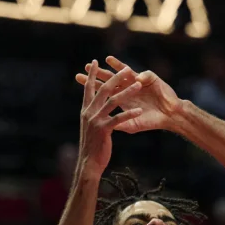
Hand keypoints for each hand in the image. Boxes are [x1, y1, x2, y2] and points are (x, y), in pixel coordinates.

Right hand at [74, 61, 144, 176]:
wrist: (88, 162)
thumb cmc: (91, 145)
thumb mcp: (89, 127)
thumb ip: (91, 115)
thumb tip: (92, 107)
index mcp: (86, 110)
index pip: (88, 88)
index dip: (91, 75)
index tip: (93, 62)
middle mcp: (89, 112)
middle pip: (103, 90)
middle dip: (115, 78)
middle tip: (125, 68)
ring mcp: (96, 120)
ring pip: (113, 101)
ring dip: (127, 91)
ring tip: (138, 84)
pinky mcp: (104, 130)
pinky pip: (119, 119)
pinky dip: (129, 114)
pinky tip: (139, 110)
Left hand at [83, 57, 181, 134]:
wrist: (170, 116)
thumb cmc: (152, 121)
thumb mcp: (132, 125)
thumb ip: (119, 124)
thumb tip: (102, 126)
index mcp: (121, 97)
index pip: (103, 89)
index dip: (91, 84)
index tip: (77, 79)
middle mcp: (128, 87)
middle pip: (110, 78)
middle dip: (98, 73)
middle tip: (85, 67)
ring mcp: (139, 81)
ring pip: (124, 72)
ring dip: (115, 67)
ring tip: (106, 60)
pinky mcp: (150, 79)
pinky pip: (143, 75)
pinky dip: (138, 76)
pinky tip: (133, 76)